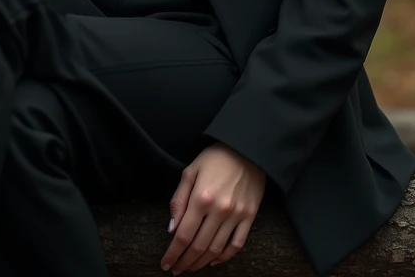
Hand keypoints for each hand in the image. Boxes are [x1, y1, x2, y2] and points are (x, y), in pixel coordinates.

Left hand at [160, 142, 265, 273]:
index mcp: (201, 197)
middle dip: (184, 262)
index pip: (183, 235)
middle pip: (198, 246)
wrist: (247, 149)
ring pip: (216, 250)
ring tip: (190, 267)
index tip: (165, 264)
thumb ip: (179, 200)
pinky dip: (224, 257)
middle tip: (176, 270)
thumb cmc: (215, 158)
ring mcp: (236, 215)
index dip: (173, 253)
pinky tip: (213, 260)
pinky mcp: (249, 216)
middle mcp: (219, 210)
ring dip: (200, 263)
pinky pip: (236, 244)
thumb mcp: (191, 171)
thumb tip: (172, 229)